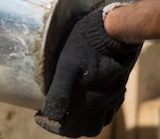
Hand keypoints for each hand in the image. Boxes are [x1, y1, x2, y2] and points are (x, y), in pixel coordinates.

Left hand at [34, 8, 141, 137]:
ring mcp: (113, 97)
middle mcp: (101, 103)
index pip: (69, 130)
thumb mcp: (67, 65)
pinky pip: (109, 110)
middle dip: (66, 126)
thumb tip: (49, 114)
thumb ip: (59, 92)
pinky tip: (88, 98)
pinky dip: (97, 112)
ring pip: (99, 122)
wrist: (115, 32)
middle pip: (84, 130)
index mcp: (87, 101)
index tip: (39, 114)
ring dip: (83, 121)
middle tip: (53, 112)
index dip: (51, 126)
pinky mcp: (120, 89)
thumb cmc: (86, 44)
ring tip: (69, 108)